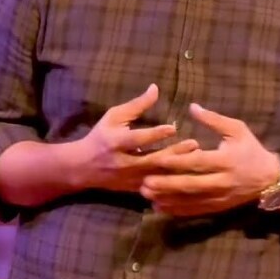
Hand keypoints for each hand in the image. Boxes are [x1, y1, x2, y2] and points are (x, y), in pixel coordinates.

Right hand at [75, 84, 200, 192]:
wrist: (82, 167)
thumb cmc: (101, 136)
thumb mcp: (114, 117)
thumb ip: (136, 105)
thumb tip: (156, 88)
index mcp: (115, 142)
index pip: (137, 139)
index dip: (155, 134)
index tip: (173, 128)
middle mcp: (123, 162)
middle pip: (151, 160)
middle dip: (173, 153)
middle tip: (194, 144)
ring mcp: (129, 179)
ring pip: (157, 176)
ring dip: (177, 168)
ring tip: (197, 158)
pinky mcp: (134, 190)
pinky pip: (156, 189)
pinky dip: (172, 184)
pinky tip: (188, 176)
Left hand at [140, 103, 279, 216]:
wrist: (270, 178)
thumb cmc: (251, 149)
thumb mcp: (237, 129)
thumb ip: (214, 119)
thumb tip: (192, 106)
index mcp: (226, 160)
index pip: (198, 162)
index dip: (178, 162)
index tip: (158, 159)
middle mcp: (222, 181)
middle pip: (191, 185)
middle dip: (167, 185)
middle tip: (144, 183)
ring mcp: (220, 197)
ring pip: (191, 201)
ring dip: (168, 199)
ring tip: (147, 196)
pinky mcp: (218, 207)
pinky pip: (195, 210)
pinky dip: (177, 210)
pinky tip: (160, 207)